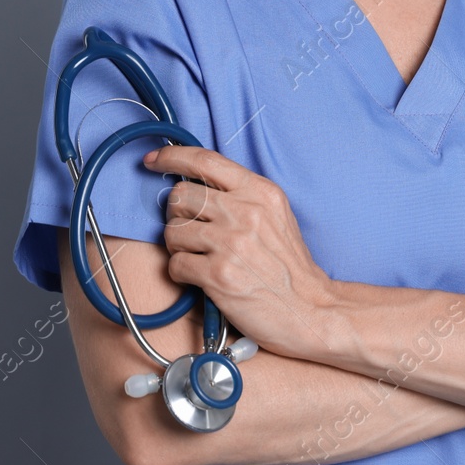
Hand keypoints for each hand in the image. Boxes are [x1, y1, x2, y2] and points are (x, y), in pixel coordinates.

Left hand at [147, 144, 336, 359]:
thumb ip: (241, 196)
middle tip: (192, 232)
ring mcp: (231, 242)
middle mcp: (245, 211)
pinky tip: (201, 278)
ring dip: (178, 246)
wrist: (310, 309)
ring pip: (172, 230)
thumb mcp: (275, 215)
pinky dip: (181, 273)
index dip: (171, 156)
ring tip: (199, 257)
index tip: (153, 160)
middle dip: (177, 215)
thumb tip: (195, 184)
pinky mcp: (218, 274)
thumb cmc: (288, 266)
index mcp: (260, 191)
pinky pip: (175, 263)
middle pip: (180, 196)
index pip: (204, 160)